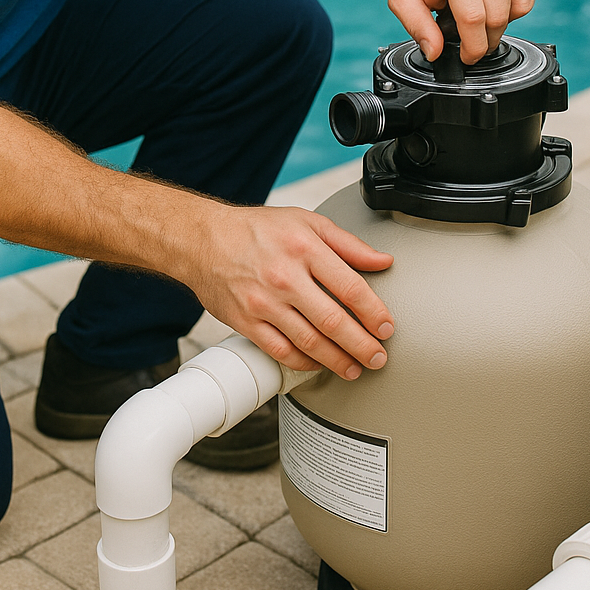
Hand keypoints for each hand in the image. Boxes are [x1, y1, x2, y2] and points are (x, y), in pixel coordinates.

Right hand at [185, 203, 394, 379]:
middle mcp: (284, 276)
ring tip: (354, 368)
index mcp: (304, 248)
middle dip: (362, 345)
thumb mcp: (306, 221)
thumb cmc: (257, 230)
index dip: (374, 313)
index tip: (387, 328)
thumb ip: (348, 244)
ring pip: (309, 342)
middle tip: (378, 357)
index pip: (350, 288)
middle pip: (333, 322)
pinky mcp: (246, 322)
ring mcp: (263, 302)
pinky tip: (318, 364)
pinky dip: (304, 363)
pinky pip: (281, 352)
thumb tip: (383, 260)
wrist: (203, 240)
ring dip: (337, 361)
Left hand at [389, 0, 534, 63]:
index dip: (472, 46)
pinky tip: (491, 4)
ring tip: (475, 15)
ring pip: (512, 12)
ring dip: (496, 26)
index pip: (472, 16)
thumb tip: (434, 51)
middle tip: (469, 39)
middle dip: (484, 41)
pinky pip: (525, 1)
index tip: (466, 56)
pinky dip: (511, 13)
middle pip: (496, 17)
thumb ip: (416, 26)